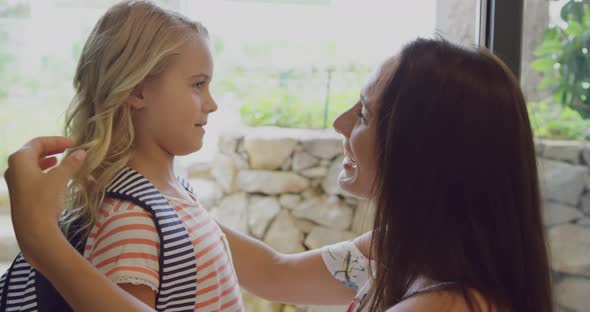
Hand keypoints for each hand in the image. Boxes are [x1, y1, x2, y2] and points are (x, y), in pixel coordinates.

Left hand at [4, 136, 85, 265]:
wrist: (33, 230)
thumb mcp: (59, 178)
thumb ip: (70, 163)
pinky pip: (31, 175)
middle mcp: (13, 168)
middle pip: (33, 151)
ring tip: (61, 160)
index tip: (73, 143)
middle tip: (68, 148)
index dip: (56, 141)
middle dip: (51, 149)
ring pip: (31, 164)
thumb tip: (81, 153)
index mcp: (19, 159)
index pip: (38, 142)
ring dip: (47, 160)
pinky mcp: (19, 193)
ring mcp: (14, 181)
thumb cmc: (44, 200)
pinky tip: (54, 175)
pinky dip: (43, 171)